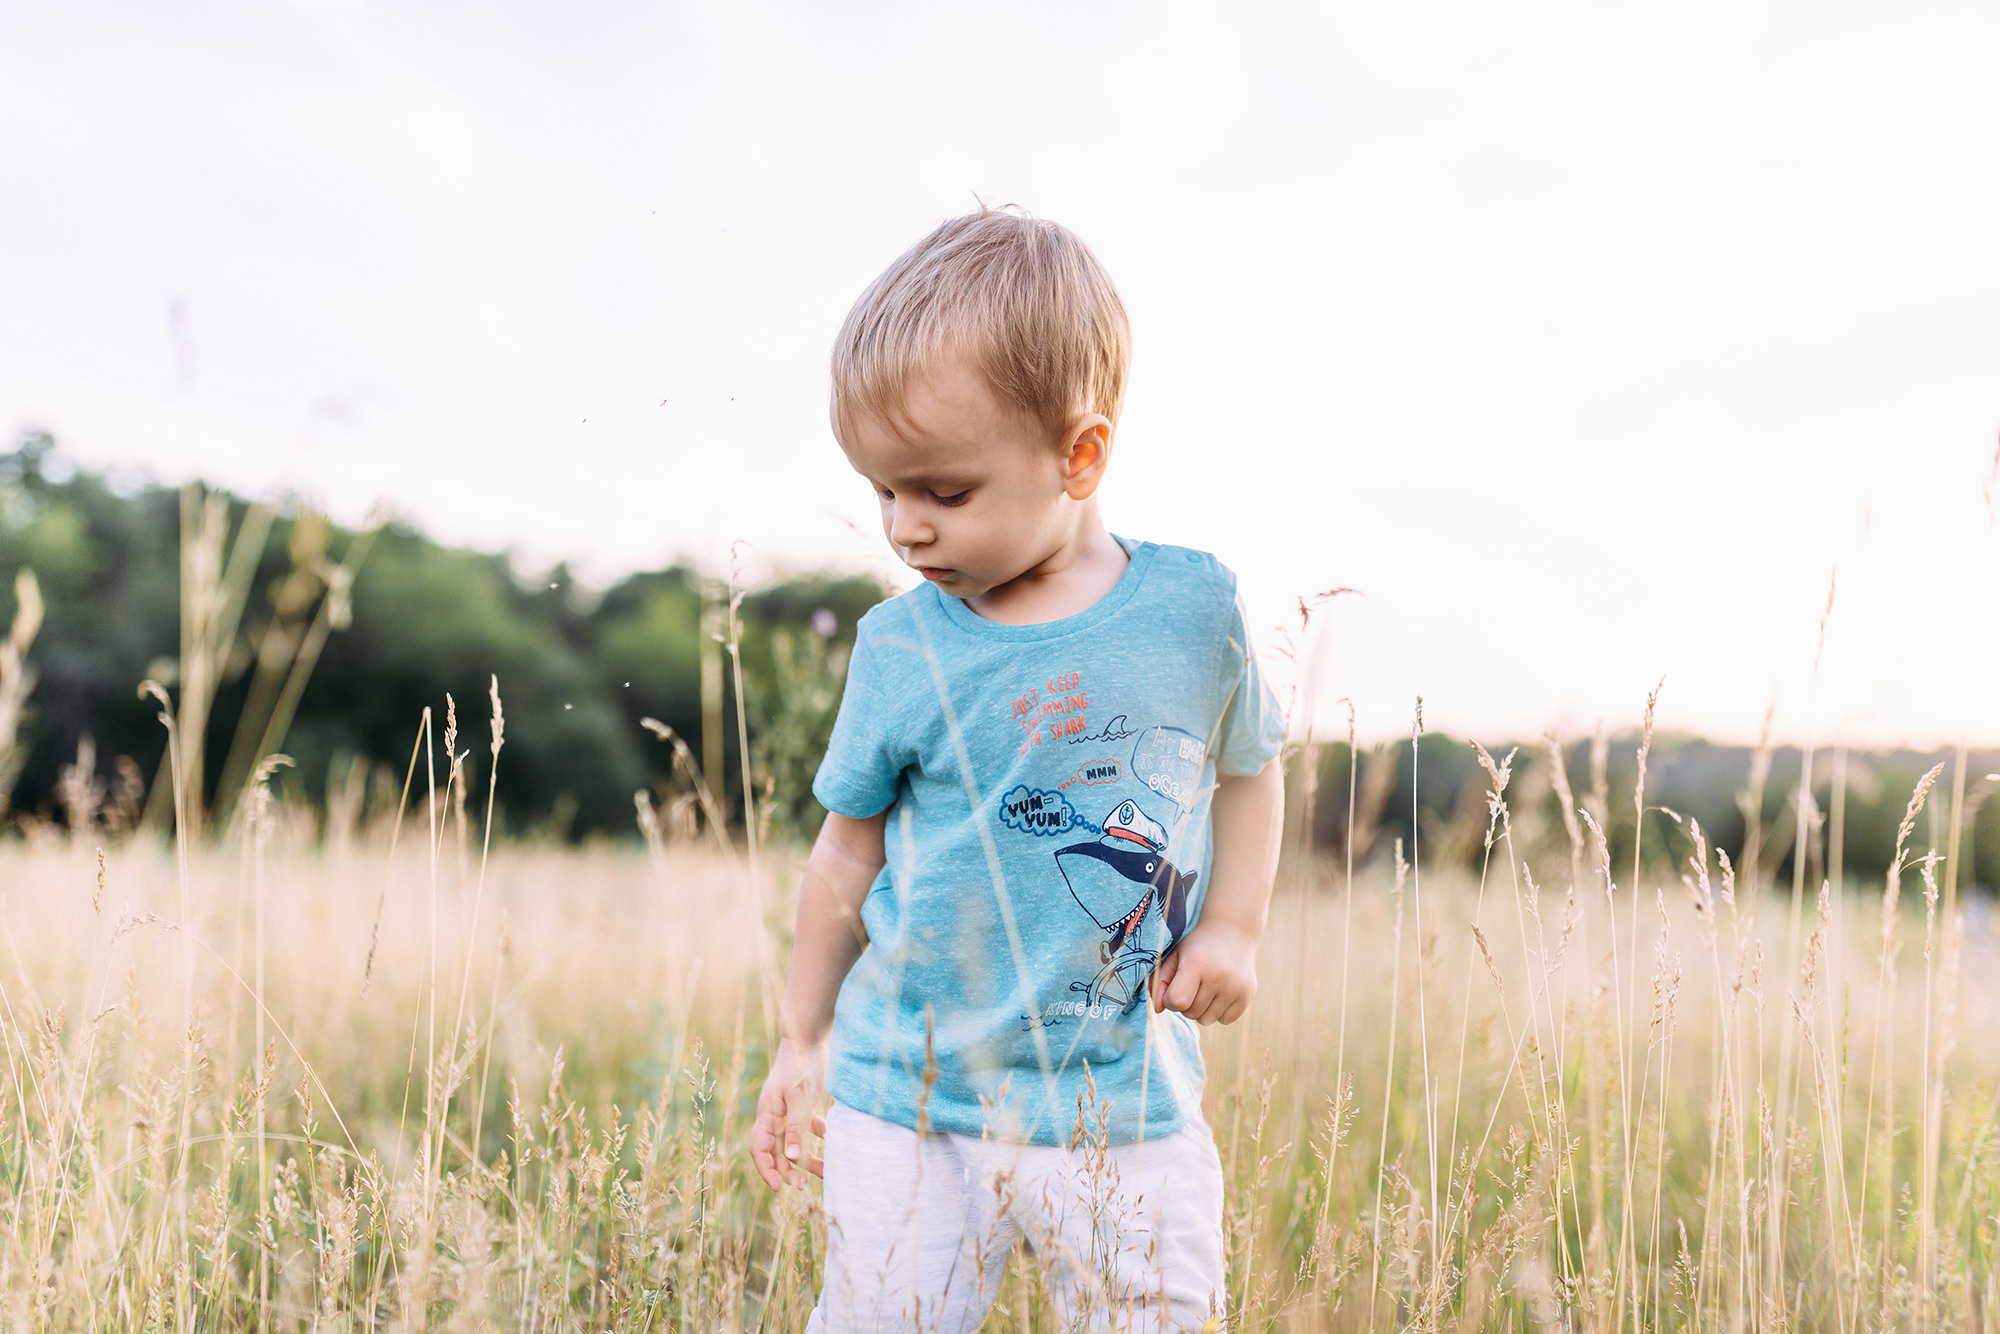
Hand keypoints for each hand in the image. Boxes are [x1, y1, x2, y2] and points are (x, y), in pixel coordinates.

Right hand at [751, 1037, 828, 1188]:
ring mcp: (786, 1109)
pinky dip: (815, 1136)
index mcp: (767, 1114)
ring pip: (792, 1141)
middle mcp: (774, 1115)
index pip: (759, 1150)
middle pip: (775, 1150)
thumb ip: (794, 1128)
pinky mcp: (800, 1103)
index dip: (766, 1171)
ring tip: (823, 1172)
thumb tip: (790, 1157)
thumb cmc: (801, 1066)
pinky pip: (804, 1127)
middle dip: (787, 1170)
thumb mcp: (799, 1099)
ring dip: (805, 1158)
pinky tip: (830, 1140)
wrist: (808, 1038)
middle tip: (803, 1186)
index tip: (779, 1188)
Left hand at [1150, 920, 1258, 1024]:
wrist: (1233, 934)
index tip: (1174, 988)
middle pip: (1191, 1013)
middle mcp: (1219, 977)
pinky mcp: (1247, 997)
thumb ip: (1160, 982)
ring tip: (1207, 987)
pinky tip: (1221, 992)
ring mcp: (1236, 988)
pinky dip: (1219, 1011)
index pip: (1177, 1001)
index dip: (1170, 999)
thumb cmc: (1198, 948)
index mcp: (1197, 964)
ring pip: (1206, 1020)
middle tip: (1194, 983)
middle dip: (1187, 1003)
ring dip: (1202, 1009)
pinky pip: (1224, 1020)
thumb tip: (1157, 1009)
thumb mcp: (1175, 957)